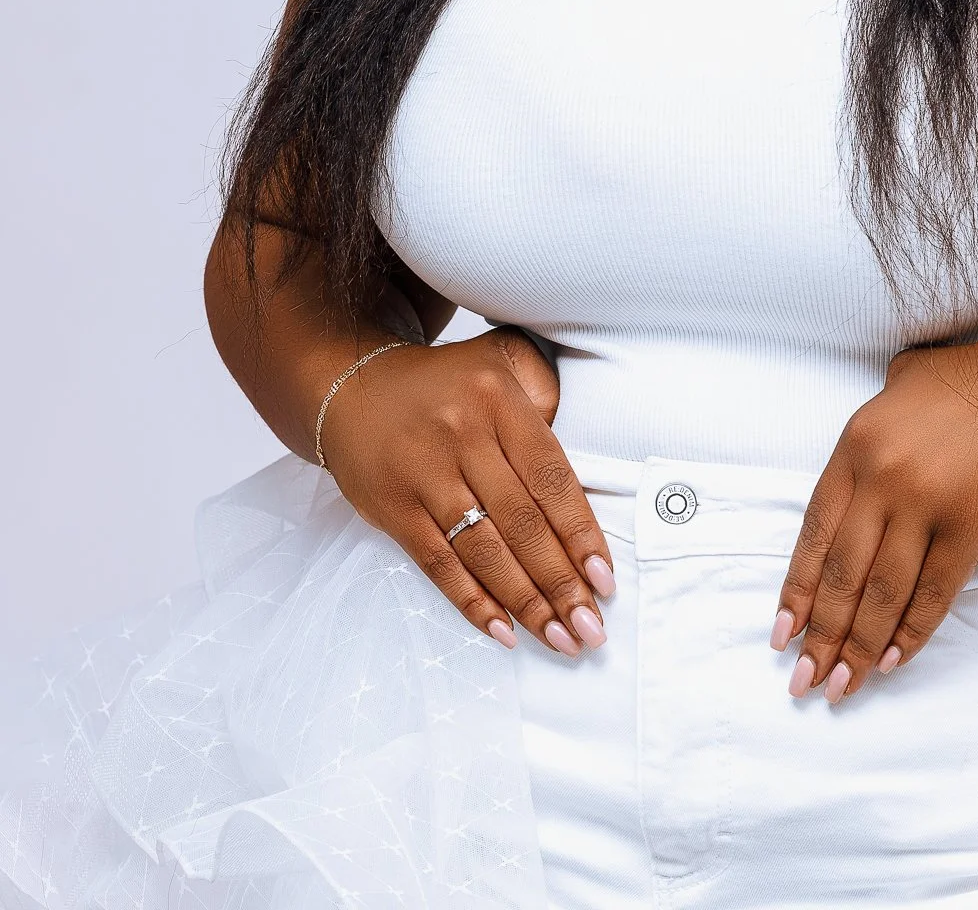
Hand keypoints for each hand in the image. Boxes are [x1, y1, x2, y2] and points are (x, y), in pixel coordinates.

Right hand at [318, 325, 613, 657]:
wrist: (353, 386)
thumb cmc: (446, 383)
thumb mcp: (503, 359)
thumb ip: (547, 394)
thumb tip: (574, 457)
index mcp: (499, 400)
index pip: (551, 478)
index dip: (580, 532)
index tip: (605, 578)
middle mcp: (463, 436)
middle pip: (522, 522)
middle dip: (561, 582)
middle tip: (590, 627)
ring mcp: (425, 475)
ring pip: (484, 550)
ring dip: (525, 602)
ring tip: (559, 638)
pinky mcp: (394, 508)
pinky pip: (438, 564)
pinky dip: (472, 601)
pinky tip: (503, 630)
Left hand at [772, 324, 977, 700]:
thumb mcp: (907, 379)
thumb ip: (875, 423)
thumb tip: (861, 459)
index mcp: (858, 441)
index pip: (815, 531)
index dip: (797, 588)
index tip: (782, 631)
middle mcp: (884, 476)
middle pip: (842, 573)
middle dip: (820, 635)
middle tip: (802, 680)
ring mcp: (927, 506)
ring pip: (881, 593)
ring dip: (858, 647)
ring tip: (841, 687)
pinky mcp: (971, 531)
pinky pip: (933, 595)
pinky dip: (910, 633)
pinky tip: (892, 661)